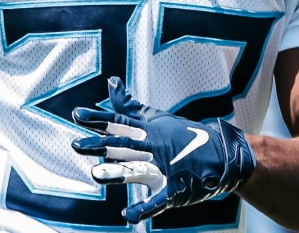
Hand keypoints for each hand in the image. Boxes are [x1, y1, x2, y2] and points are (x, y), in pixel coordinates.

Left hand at [71, 76, 255, 223]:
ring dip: (117, 173)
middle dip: (100, 144)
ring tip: (95, 175)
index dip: (98, 119)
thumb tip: (111, 82)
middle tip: (76, 144)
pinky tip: (128, 215)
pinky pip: (159, 202)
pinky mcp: (175, 190)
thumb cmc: (182, 135)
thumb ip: (129, 105)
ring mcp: (164, 169)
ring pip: (137, 170)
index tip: (76, 114)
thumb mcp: (155, 118)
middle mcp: (154, 148)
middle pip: (123, 145)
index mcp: (148, 132)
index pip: (119, 123)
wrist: (222, 155)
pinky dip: (144, 209)